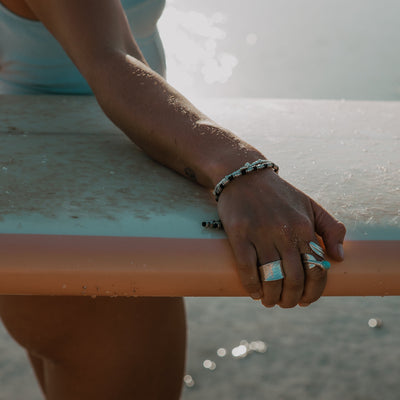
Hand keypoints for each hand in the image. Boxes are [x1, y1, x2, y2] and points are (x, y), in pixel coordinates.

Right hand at [217, 168, 345, 307]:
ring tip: (269, 301)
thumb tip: (339, 258)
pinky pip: (247, 268)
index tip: (306, 300)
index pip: (317, 269)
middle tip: (286, 303)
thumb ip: (331, 227)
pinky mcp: (239, 234)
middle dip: (292, 299)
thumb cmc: (279, 194)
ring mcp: (260, 233)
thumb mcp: (310, 204)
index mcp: (304, 227)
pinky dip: (252, 286)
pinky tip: (254, 293)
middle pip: (295, 278)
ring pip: (271, 277)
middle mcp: (285, 232)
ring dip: (272, 297)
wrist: (245, 176)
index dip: (314, 291)